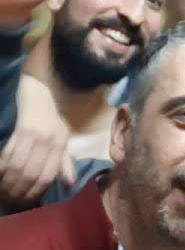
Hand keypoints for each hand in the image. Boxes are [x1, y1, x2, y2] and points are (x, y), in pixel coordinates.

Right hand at [0, 76, 73, 208]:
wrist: (38, 92)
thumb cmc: (50, 117)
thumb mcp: (62, 137)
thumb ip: (64, 161)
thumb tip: (69, 183)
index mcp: (61, 144)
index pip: (48, 175)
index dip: (35, 191)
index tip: (25, 201)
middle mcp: (49, 140)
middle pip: (32, 173)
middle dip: (19, 190)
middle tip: (9, 200)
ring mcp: (34, 134)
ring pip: (18, 166)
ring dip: (7, 182)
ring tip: (2, 191)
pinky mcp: (19, 129)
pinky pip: (7, 153)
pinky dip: (1, 167)